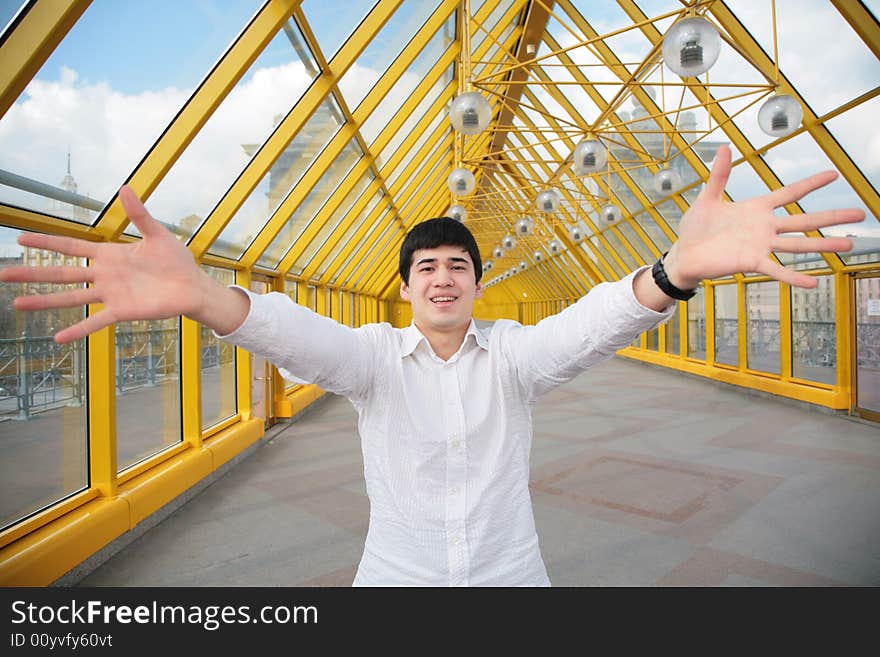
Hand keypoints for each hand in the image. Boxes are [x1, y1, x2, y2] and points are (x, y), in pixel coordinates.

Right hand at [0, 186, 247, 342]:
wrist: (192, 286)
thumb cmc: (176, 261)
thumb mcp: (157, 234)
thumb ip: (138, 214)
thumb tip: (124, 188)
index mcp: (109, 254)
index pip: (70, 247)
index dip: (46, 242)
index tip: (20, 238)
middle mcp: (104, 275)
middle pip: (61, 273)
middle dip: (32, 273)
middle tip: (4, 274)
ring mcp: (111, 294)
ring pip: (71, 298)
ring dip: (45, 301)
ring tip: (18, 304)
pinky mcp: (122, 311)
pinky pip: (96, 321)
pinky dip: (78, 329)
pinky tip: (58, 337)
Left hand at [663, 144, 864, 289]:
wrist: (684, 253)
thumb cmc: (696, 227)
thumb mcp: (707, 198)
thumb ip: (719, 175)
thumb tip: (723, 147)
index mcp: (756, 209)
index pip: (790, 193)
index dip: (811, 184)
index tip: (834, 173)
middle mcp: (764, 227)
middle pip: (804, 220)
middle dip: (832, 217)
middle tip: (860, 213)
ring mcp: (760, 246)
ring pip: (798, 245)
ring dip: (823, 245)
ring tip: (849, 245)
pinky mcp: (751, 262)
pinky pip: (776, 270)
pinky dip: (794, 277)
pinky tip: (812, 283)